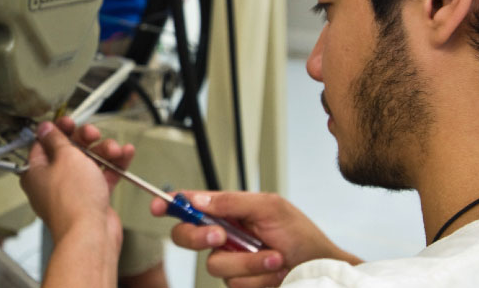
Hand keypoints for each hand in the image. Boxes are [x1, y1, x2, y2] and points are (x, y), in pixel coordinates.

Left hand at [20, 118, 134, 239]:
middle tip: (92, 134)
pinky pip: (103, 176)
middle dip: (85, 140)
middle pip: (69, 150)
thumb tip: (45, 128)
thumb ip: (57, 139)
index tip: (69, 122)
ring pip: (89, 162)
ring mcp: (73, 191)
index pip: (43, 143)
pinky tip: (125, 154)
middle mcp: (52, 181)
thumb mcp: (65, 157)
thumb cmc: (72, 201)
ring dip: (103, 151)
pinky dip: (114, 165)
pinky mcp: (91, 199)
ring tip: (114, 149)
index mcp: (36, 171)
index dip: (57, 130)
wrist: (91, 234)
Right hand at [150, 191, 360, 286]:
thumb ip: (232, 202)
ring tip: (274, 257)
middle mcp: (224, 236)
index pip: (192, 205)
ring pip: (214, 264)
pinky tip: (273, 271)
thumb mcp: (270, 208)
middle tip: (221, 235)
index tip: (158, 206)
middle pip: (186, 236)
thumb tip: (197, 198)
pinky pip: (233, 283)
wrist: (320, 270)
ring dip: (248, 262)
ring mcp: (230, 261)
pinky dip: (257, 277)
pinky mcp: (239, 283)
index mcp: (229, 211)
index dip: (170, 205)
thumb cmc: (301, 235)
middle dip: (199, 235)